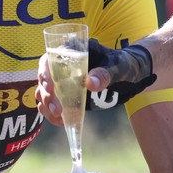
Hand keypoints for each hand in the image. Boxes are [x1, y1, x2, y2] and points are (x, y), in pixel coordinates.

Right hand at [37, 40, 154, 122]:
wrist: (129, 75)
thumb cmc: (123, 64)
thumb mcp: (118, 67)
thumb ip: (105, 73)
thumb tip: (90, 84)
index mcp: (72, 50)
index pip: (49, 59)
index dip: (45, 72)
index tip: (50, 87)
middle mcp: (62, 65)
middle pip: (44, 78)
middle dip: (46, 94)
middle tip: (56, 108)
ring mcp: (62, 81)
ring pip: (44, 92)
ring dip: (46, 105)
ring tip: (58, 115)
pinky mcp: (66, 95)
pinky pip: (51, 104)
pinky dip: (52, 114)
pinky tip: (61, 122)